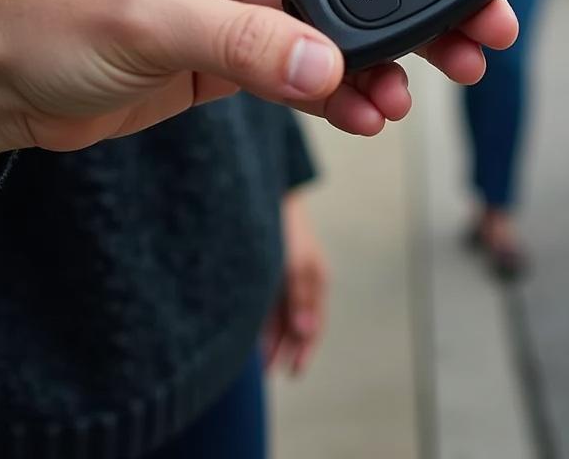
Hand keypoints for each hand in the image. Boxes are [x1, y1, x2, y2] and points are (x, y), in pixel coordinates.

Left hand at [0, 0, 517, 163]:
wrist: (0, 75)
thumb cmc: (49, 7)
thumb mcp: (151, 13)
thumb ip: (249, 40)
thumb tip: (332, 71)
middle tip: (492, 17)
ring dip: (410, 37)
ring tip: (454, 71)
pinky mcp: (256, 30)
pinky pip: (326, 49)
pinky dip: (353, 80)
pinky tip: (374, 109)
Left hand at [263, 187, 327, 375]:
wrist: (264, 196)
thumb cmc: (285, 229)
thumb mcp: (296, 265)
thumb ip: (300, 299)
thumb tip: (306, 332)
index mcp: (316, 279)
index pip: (315, 324)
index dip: (306, 349)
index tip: (295, 372)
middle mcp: (301, 281)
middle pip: (297, 324)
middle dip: (286, 350)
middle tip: (272, 373)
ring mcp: (285, 277)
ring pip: (281, 318)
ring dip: (273, 341)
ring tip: (260, 364)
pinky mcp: (268, 271)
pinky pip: (268, 306)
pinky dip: (263, 324)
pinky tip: (252, 339)